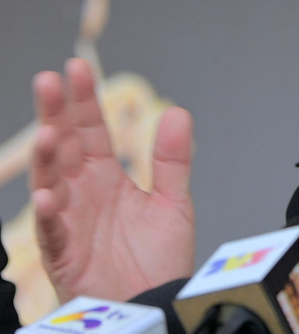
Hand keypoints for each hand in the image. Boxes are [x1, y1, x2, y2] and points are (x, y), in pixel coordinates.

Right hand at [31, 58, 195, 301]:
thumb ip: (173, 159)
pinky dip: (51, 217)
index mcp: (106, 178)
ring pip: (51, 185)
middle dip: (56, 115)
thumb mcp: (173, 201)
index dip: (83, 100)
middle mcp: (84, 195)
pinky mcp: (67, 257)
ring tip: (48, 133)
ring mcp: (71, 224)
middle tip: (50, 80)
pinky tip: (51, 197)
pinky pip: (54, 235)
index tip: (75, 67)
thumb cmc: (160, 260)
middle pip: (65, 147)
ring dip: (47, 160)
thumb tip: (178, 112)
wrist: (159, 304)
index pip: (91, 131)